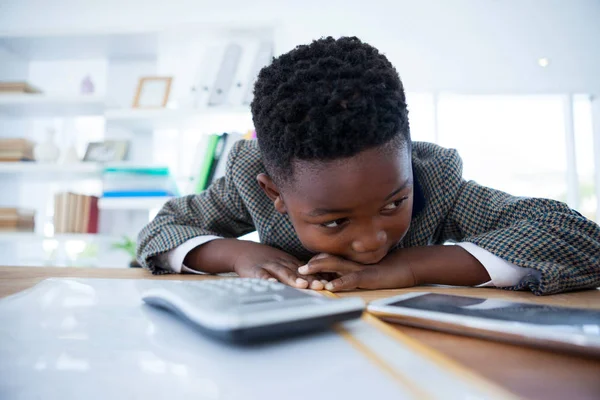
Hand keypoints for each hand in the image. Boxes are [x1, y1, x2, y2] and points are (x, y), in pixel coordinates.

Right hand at [231, 241, 324, 288]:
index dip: (316, 276)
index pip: (305, 270)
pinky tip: (272, 283)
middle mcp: (281, 263)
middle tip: (320, 285)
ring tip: (301, 285)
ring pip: (281, 272)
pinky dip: (266, 279)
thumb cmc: (265, 259)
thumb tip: (318, 280)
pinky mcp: (254, 270)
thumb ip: (297, 270)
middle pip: (297, 271)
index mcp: (289, 262)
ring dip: (292, 278)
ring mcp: (268, 265)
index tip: (327, 283)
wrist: (242, 251)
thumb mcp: (282, 261)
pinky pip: (261, 275)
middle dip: (309, 278)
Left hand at [297, 253, 415, 291]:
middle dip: (309, 264)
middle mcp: (351, 261)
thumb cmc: (386, 268)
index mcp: (349, 260)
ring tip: (304, 272)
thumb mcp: (364, 270)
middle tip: (294, 268)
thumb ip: (350, 271)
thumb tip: (334, 277)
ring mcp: (359, 267)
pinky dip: (340, 283)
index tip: (296, 267)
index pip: (326, 258)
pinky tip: (330, 287)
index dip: (312, 262)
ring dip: (318, 269)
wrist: (408, 265)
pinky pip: (351, 278)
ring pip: (334, 265)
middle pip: (325, 258)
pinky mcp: (368, 276)